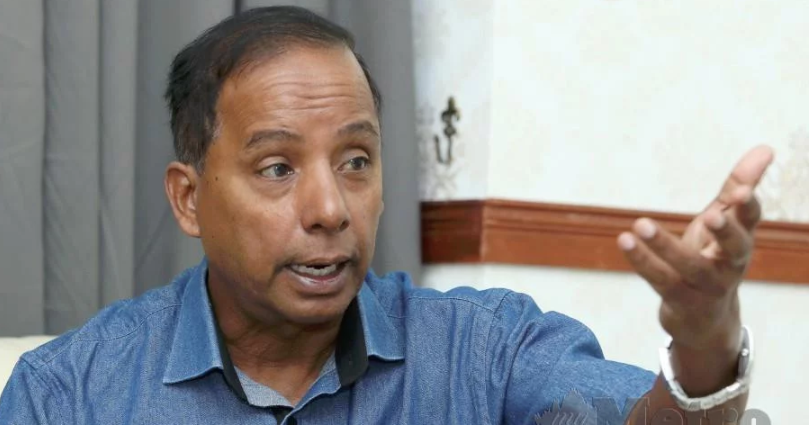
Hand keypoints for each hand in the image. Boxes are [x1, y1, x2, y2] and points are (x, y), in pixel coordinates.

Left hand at [617, 145, 773, 351]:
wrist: (705, 321)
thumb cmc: (714, 260)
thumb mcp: (725, 224)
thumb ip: (738, 188)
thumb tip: (765, 148)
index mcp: (741, 242)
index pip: (751, 222)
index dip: (748, 208)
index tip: (742, 192)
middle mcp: (729, 266)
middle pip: (733, 249)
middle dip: (726, 231)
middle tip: (712, 215)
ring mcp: (705, 287)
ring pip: (688, 267)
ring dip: (664, 246)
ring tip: (641, 223)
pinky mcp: (680, 301)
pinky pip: (660, 280)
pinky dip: (642, 261)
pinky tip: (624, 240)